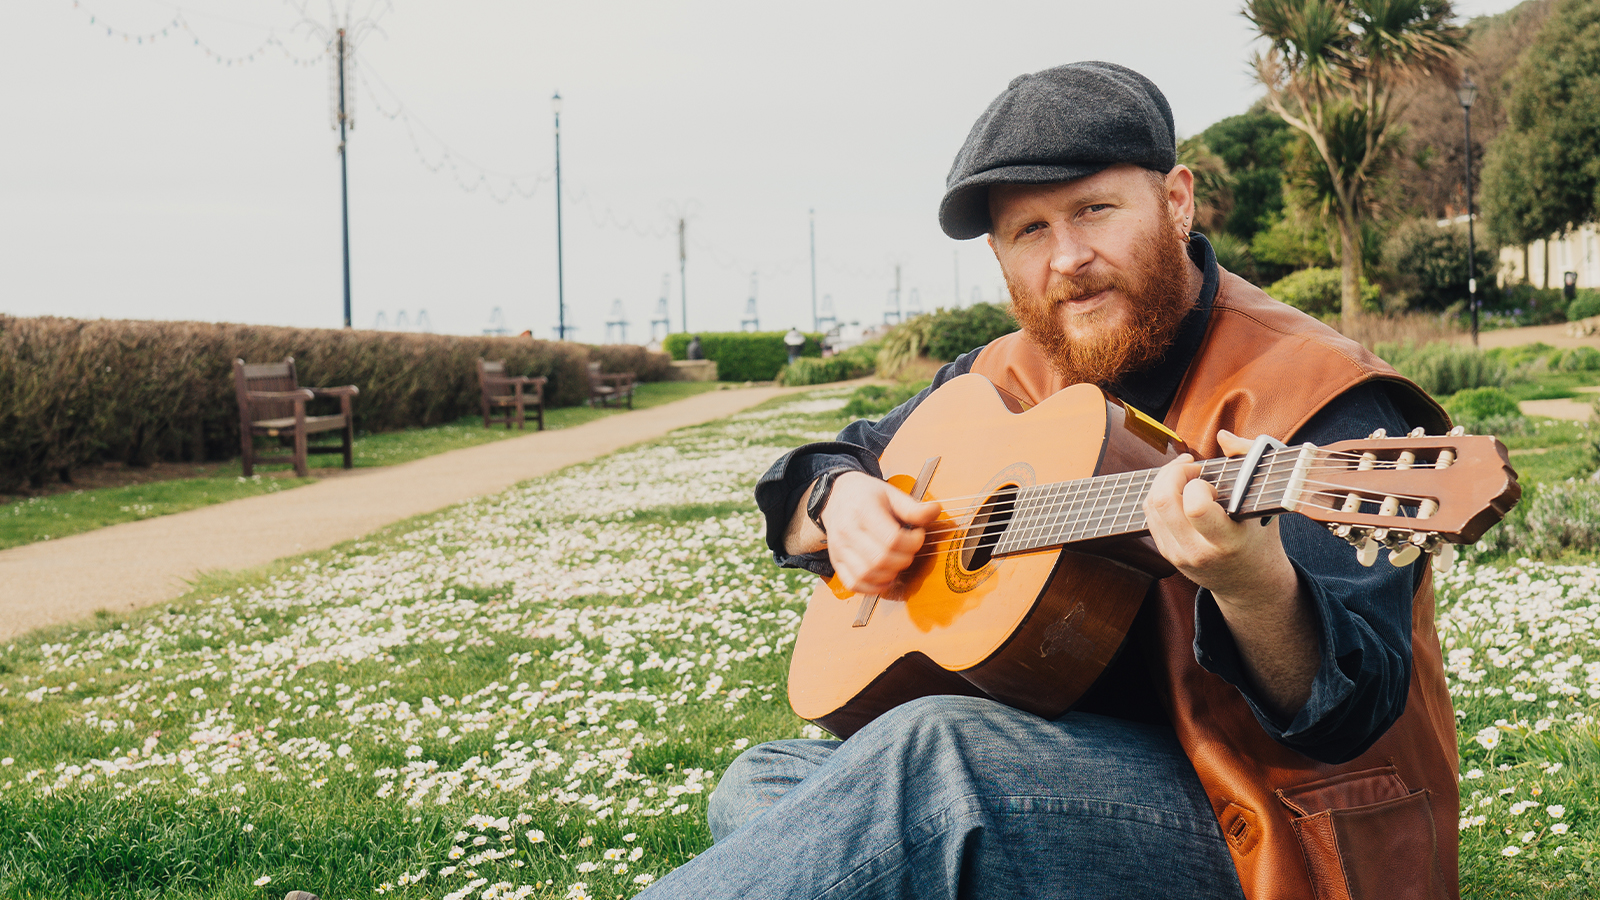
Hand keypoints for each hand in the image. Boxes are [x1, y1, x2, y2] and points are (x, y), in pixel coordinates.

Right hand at [821, 472, 941, 594]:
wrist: (836, 497)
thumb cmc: (866, 496)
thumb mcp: (891, 494)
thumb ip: (912, 507)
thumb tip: (935, 511)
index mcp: (862, 510)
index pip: (891, 538)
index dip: (912, 543)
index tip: (918, 536)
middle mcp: (847, 531)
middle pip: (880, 559)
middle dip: (904, 559)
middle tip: (909, 551)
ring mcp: (838, 549)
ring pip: (866, 574)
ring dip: (890, 574)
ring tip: (898, 562)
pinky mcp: (836, 562)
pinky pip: (854, 584)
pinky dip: (872, 587)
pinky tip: (885, 577)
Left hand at [1142, 430, 1297, 606]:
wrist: (1250, 584)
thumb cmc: (1261, 536)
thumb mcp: (1268, 503)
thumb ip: (1251, 460)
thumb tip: (1223, 436)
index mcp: (1227, 541)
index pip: (1195, 507)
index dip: (1197, 484)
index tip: (1211, 481)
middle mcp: (1198, 551)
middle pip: (1163, 501)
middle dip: (1173, 472)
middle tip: (1192, 467)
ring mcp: (1179, 555)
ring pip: (1151, 505)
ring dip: (1165, 481)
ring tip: (1186, 475)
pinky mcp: (1167, 554)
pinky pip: (1150, 515)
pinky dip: (1160, 495)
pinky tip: (1179, 491)